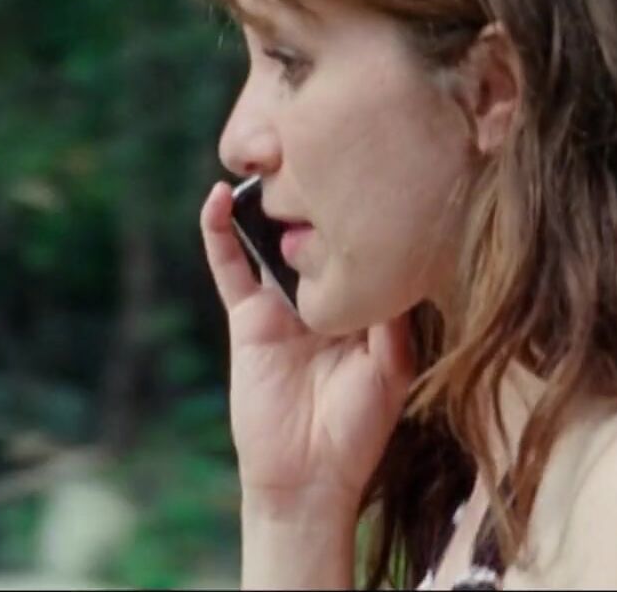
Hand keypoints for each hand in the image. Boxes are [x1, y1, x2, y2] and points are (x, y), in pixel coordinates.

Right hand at [200, 181, 414, 515]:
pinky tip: (218, 199)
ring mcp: (282, 305)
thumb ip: (392, 316)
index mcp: (362, 305)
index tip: (376, 164)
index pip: (361, 245)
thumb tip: (399, 257)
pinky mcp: (248, 318)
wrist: (310, 477)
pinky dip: (219, 234)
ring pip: (271, 240)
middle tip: (321, 141)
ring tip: (269, 153)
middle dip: (316, 192)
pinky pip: (229, 268)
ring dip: (267, 200)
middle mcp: (322, 297)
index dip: (366, 209)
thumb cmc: (358, 429)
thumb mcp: (391, 368)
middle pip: (315, 232)